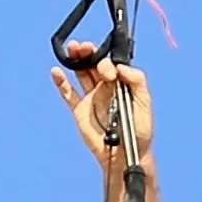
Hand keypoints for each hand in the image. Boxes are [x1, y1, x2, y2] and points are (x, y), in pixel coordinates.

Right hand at [50, 41, 154, 166]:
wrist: (125, 154)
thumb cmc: (139, 131)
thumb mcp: (144, 104)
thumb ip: (137, 82)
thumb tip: (121, 67)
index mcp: (120, 83)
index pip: (111, 64)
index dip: (107, 62)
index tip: (109, 73)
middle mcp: (104, 87)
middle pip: (94, 63)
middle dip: (89, 52)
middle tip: (84, 47)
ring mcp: (91, 97)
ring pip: (81, 72)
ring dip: (76, 59)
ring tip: (72, 48)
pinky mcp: (80, 109)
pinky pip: (68, 93)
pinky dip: (61, 82)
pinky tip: (56, 71)